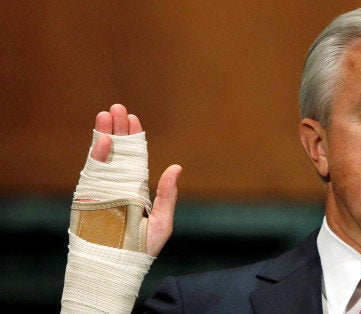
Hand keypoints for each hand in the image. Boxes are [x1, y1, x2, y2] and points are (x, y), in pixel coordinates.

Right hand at [90, 104, 181, 256]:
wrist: (118, 267)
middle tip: (117, 108)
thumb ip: (168, 194)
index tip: (134, 119)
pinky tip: (103, 139)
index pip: (135, 158)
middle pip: (118, 152)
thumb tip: (176, 167)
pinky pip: (93, 173)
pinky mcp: (89, 198)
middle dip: (117, 130)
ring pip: (103, 158)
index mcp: (136, 189)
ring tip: (105, 115)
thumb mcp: (162, 221)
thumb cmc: (142, 249)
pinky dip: (97, 156)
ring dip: (104, 135)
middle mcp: (119, 186)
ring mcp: (103, 191)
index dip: (134, 138)